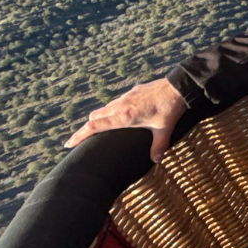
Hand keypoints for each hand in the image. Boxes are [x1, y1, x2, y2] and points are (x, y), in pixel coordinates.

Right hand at [65, 78, 187, 161]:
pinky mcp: (133, 91)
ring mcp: (126, 96)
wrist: (178, 87)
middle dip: (88, 127)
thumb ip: (158, 146)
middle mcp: (120, 105)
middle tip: (84, 139)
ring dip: (100, 117)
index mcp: (124, 116)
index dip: (80, 135)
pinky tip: (121, 115)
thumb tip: (156, 160)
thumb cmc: (170, 109)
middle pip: (95, 116)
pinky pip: (116, 101)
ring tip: (101, 128)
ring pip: (105, 108)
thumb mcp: (164, 130)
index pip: (95, 126)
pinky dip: (112, 109)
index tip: (69, 143)